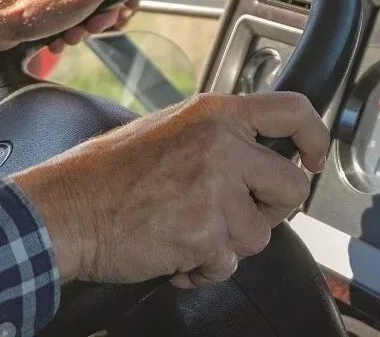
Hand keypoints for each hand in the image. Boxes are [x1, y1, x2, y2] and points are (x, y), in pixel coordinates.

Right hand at [12, 92, 329, 287]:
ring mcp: (217, 189)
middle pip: (292, 185)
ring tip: (189, 232)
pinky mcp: (207, 232)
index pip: (293, 111)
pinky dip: (205, 268)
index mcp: (216, 113)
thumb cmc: (106, 175)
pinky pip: (230, 263)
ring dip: (229, 243)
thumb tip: (258, 155)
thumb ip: (218, 136)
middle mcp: (223, 145)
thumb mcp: (171, 128)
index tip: (314, 158)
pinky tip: (176, 253)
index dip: (315, 137)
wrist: (64, 211)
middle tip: (234, 215)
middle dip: (269, 209)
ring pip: (262, 232)